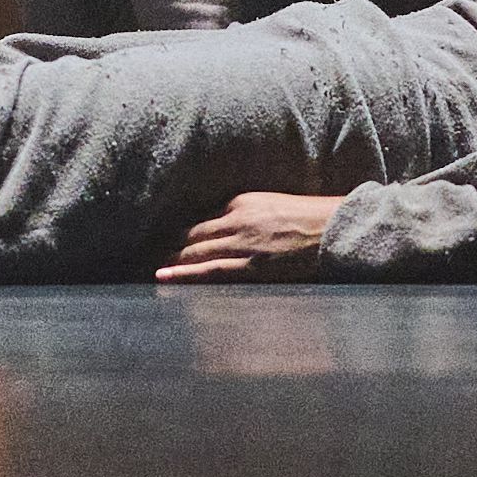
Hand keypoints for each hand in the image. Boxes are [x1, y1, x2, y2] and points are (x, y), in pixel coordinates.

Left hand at [155, 189, 344, 281]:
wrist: (341, 228)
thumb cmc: (313, 219)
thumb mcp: (272, 207)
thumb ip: (246, 217)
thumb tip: (223, 232)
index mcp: (241, 201)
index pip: (196, 219)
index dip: (172, 233)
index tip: (152, 241)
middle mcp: (236, 219)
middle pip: (188, 235)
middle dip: (160, 246)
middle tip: (134, 257)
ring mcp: (244, 243)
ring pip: (193, 252)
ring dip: (166, 261)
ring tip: (143, 270)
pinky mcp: (254, 265)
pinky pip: (211, 270)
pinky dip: (184, 273)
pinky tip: (163, 275)